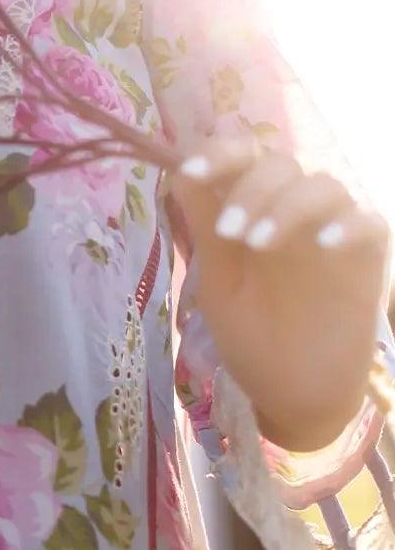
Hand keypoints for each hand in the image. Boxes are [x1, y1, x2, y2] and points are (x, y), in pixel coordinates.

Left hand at [168, 135, 390, 450]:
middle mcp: (293, 214)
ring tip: (260, 244)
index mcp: (253, 214)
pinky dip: (350, 224)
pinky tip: (325, 244)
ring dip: (288, 204)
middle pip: (281, 163)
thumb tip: (177, 170)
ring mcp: (332, 234)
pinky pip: (372, 223)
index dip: (217, 152)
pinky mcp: (368, 261)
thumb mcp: (219, 283)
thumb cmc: (252, 338)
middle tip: (230, 233)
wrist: (292, 397)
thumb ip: (206, 228)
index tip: (191, 172)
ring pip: (325, 184)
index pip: (242, 157)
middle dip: (250, 187)